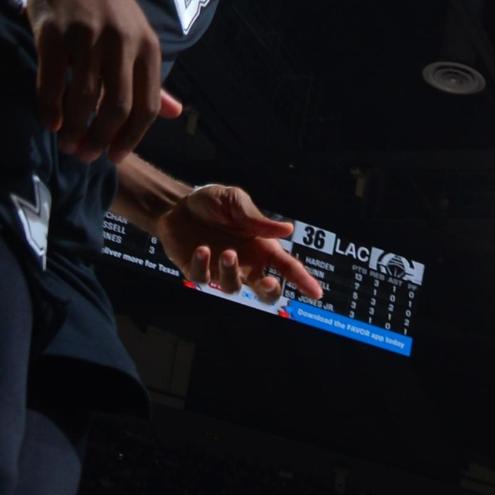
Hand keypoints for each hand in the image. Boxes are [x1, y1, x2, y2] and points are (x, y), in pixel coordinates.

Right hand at [26, 0, 161, 163]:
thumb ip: (151, 78)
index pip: (147, 105)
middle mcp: (122, 43)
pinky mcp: (54, 33)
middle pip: (117, 108)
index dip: (132, 137)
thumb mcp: (137, 36)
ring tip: (68, 144)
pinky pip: (51, 81)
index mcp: (147, 47)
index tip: (115, 157)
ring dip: (75, 129)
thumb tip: (174, 114)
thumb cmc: (105, 3)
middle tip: (85, 156)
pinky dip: (50, 108)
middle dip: (101, 139)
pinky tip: (50, 122)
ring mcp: (87, 37)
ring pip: (84, 98)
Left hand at [154, 184, 324, 299]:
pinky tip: (201, 248)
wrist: (177, 204)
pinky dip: (203, 266)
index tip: (317, 293)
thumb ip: (258, 219)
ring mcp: (220, 270)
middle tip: (269, 281)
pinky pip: (203, 279)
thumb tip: (288, 229)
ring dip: (232, 273)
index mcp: (261, 247)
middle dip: (270, 291)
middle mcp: (244, 263)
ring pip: (233, 288)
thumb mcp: (236, 201)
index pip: (287, 267)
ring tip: (227, 252)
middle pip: (265, 291)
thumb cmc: (212, 203)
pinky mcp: (197, 271)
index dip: (303, 280)